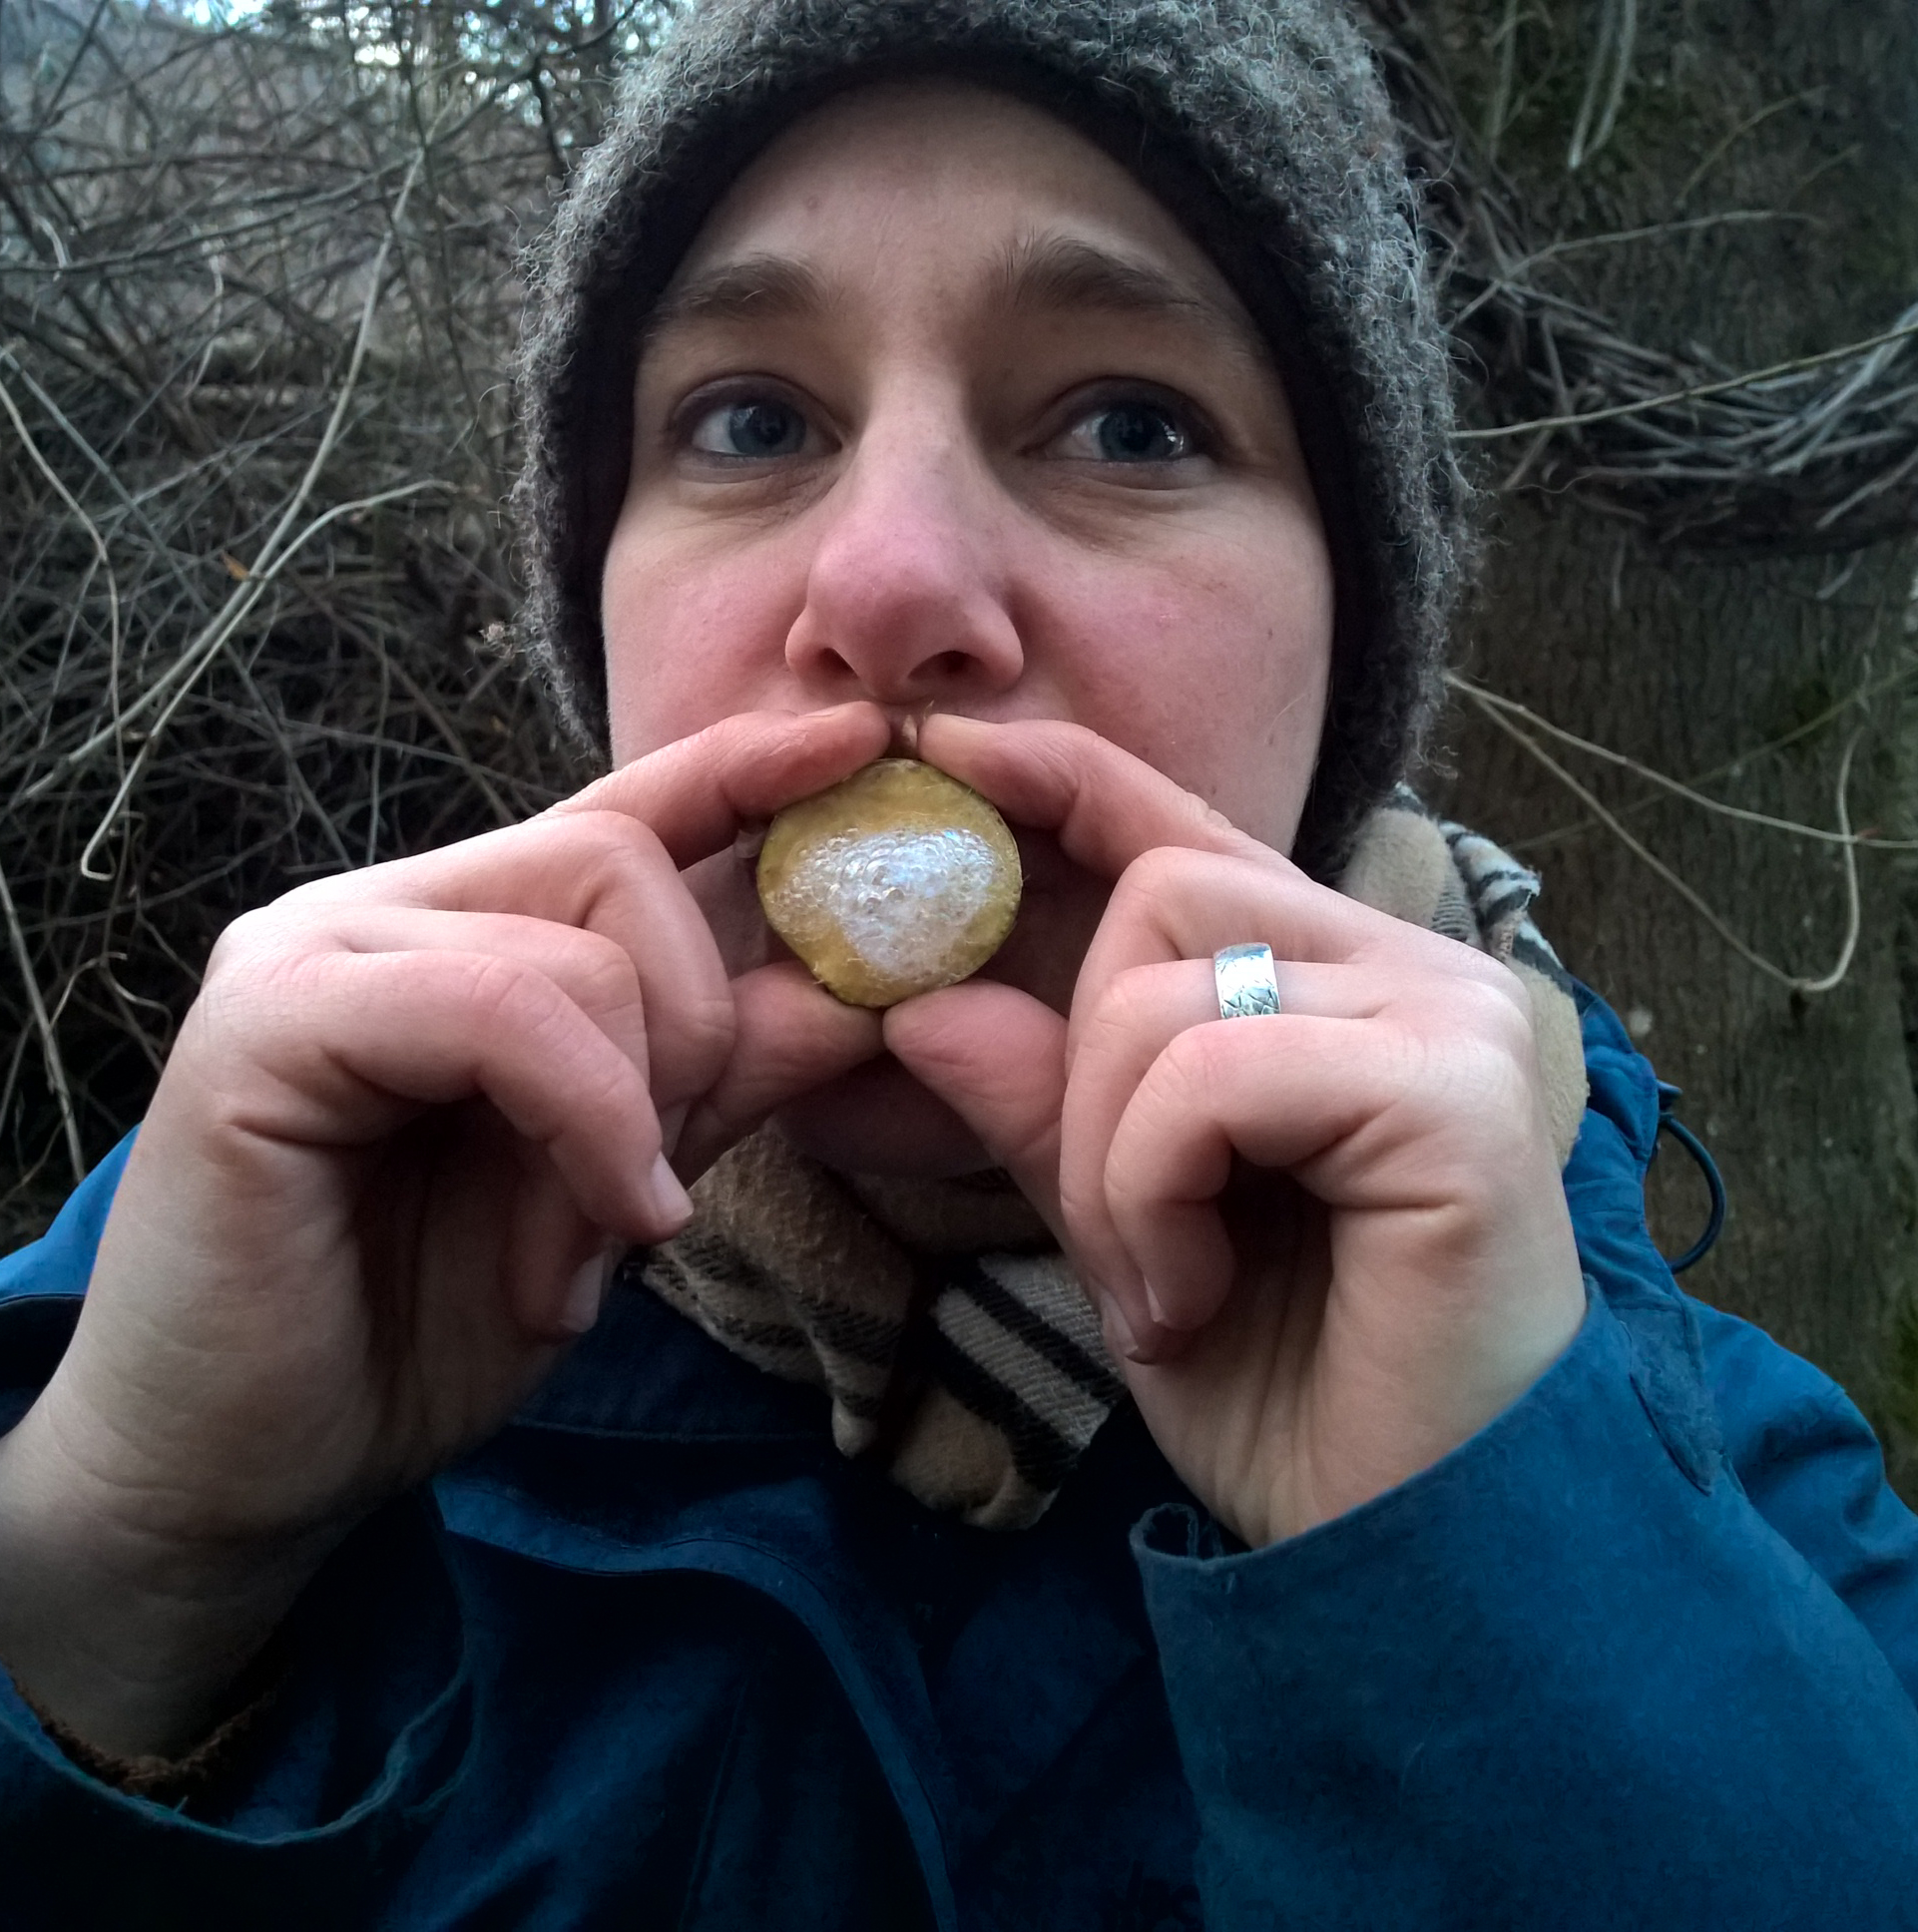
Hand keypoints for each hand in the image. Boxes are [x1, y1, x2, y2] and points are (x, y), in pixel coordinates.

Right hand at [0, 704, 891, 1752]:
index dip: (745, 770)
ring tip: (593, 1240)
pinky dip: (580, 1120)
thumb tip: (860, 993)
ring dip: (634, 1108)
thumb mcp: (617, 1189)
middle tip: (661, 1184)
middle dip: (697, 1025)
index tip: (866, 743)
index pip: (624, 814)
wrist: (242, 1468)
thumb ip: (720, 1079)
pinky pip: (498, 1008)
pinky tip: (572, 1247)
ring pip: (574, 933)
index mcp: (465, 933)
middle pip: (621, 860)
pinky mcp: (270, 1016)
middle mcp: (388, 910)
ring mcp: (319, 948)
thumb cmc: (420, 1324)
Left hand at [884, 715, 1584, 1549]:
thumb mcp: (1125, 1230)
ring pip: (1165, 987)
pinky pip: (1213, 1074)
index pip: (1187, 835)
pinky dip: (1156, 1190)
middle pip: (1157, 900)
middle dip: (1078, 1076)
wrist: (1409, 1547)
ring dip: (1110, 1160)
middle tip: (1123, 1242)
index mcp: (1338, 984)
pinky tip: (1195, 1295)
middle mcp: (1414, 969)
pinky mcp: (1459, 1091)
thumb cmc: (1286, 1385)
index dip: (1067, 784)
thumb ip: (1042, 1107)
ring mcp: (1451, 1017)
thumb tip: (920, 1001)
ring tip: (1164, 1286)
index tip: (942, 755)